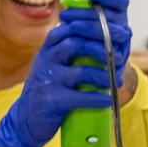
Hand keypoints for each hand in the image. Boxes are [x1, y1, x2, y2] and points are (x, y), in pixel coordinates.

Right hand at [0, 0, 131, 146]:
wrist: (27, 119)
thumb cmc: (51, 90)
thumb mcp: (58, 65)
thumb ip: (77, 52)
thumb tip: (113, 40)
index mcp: (49, 49)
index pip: (71, 28)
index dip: (96, 28)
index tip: (118, 33)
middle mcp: (46, 60)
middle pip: (75, 43)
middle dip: (102, 48)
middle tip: (120, 56)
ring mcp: (47, 79)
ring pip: (80, 71)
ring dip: (103, 76)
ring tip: (115, 81)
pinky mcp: (51, 100)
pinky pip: (79, 97)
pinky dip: (97, 98)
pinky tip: (107, 100)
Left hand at [57, 0, 131, 79]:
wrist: (88, 64)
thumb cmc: (84, 34)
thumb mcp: (84, 14)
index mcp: (117, 14)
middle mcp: (123, 27)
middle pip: (112, 15)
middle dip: (86, 12)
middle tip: (65, 13)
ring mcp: (122, 44)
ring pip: (114, 33)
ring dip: (90, 28)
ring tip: (71, 27)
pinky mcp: (118, 61)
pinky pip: (111, 53)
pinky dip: (97, 48)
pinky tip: (83, 44)